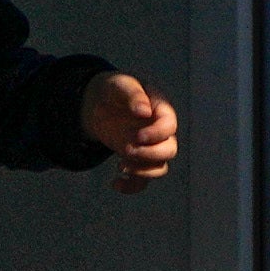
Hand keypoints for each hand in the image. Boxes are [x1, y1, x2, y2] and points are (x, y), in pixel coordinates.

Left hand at [84, 69, 182, 191]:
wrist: (100, 102)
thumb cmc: (114, 90)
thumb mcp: (120, 85)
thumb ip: (133, 94)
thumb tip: (144, 111)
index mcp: (161, 111)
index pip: (169, 126)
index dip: (157, 134)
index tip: (138, 136)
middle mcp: (160, 132)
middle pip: (169, 150)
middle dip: (149, 154)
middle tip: (126, 149)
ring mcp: (150, 148)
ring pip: (159, 167)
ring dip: (143, 171)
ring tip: (121, 166)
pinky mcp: (137, 160)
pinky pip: (142, 179)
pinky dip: (131, 186)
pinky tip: (115, 184)